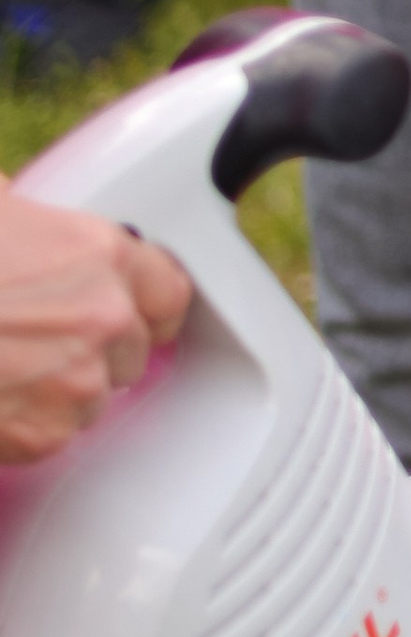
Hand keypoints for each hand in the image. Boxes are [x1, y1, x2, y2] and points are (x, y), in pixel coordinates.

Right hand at [0, 189, 190, 461]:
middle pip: (132, 350)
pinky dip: (27, 426)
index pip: (170, 288)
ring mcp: (77, 379)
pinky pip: (54, 436)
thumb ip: (18, 209)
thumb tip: (14, 201)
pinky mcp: (44, 432)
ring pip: (92, 398)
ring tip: (8, 367)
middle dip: (96, 350)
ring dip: (60, 390)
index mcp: (99, 253)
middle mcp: (103, 316)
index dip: (150, 304)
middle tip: (42, 340)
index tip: (140, 313)